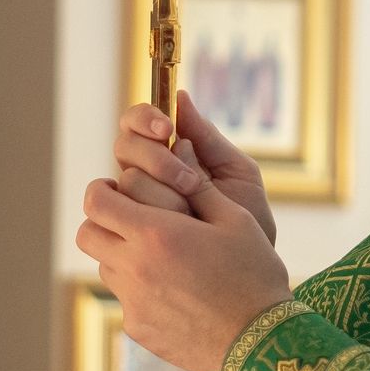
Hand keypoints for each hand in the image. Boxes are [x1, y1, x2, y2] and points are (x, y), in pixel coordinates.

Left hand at [76, 163, 289, 370]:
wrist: (260, 343)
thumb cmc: (254, 274)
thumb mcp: (235, 219)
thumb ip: (199, 185)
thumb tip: (179, 148)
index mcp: (156, 234)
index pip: (96, 201)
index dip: (103, 189)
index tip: (120, 188)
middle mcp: (134, 268)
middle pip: (87, 233)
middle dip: (103, 220)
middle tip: (133, 217)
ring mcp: (133, 302)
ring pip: (103, 265)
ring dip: (120, 253)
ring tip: (159, 254)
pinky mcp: (138, 329)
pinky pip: (125, 299)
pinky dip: (139, 287)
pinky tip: (175, 290)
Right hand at [108, 93, 275, 244]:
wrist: (250, 273)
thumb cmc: (247, 220)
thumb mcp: (236, 174)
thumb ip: (208, 139)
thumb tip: (180, 97)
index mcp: (166, 154)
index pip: (137, 122)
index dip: (145, 119)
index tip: (168, 129)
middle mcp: (144, 178)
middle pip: (124, 147)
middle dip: (156, 158)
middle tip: (189, 180)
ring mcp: (134, 210)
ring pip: (120, 183)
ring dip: (157, 192)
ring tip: (190, 209)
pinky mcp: (129, 239)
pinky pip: (119, 222)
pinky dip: (145, 221)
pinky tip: (171, 230)